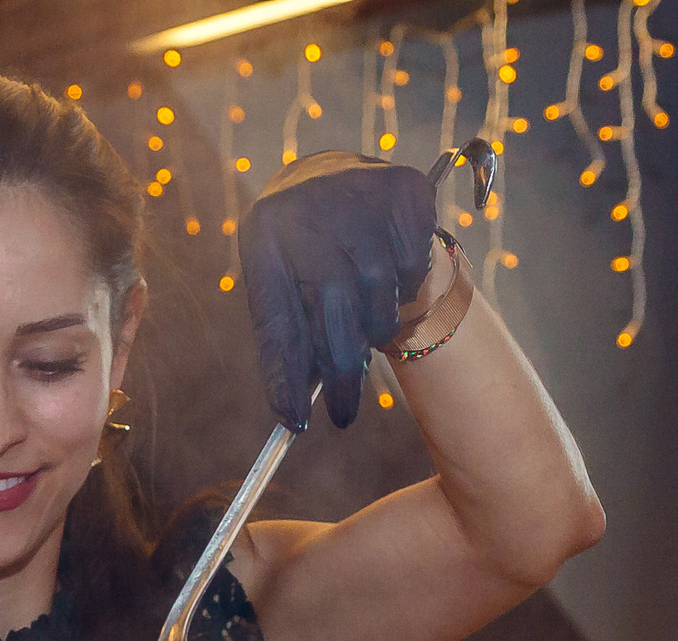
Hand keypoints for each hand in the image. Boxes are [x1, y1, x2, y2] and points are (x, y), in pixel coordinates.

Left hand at [237, 152, 438, 429]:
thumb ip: (285, 346)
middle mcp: (310, 204)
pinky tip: (388, 271)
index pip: (278, 315)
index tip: (297, 424)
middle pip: (335, 309)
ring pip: (381, 297)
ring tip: (364, 316)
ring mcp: (362, 191)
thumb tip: (291, 416)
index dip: (286, 374)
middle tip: (343, 414)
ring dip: (376, 326)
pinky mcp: (405, 188)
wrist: (327, 179)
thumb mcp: (279, 291)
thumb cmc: (298, 255)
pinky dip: (404, 287)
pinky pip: (413, 270)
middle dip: (341, 372)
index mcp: (264, 234)